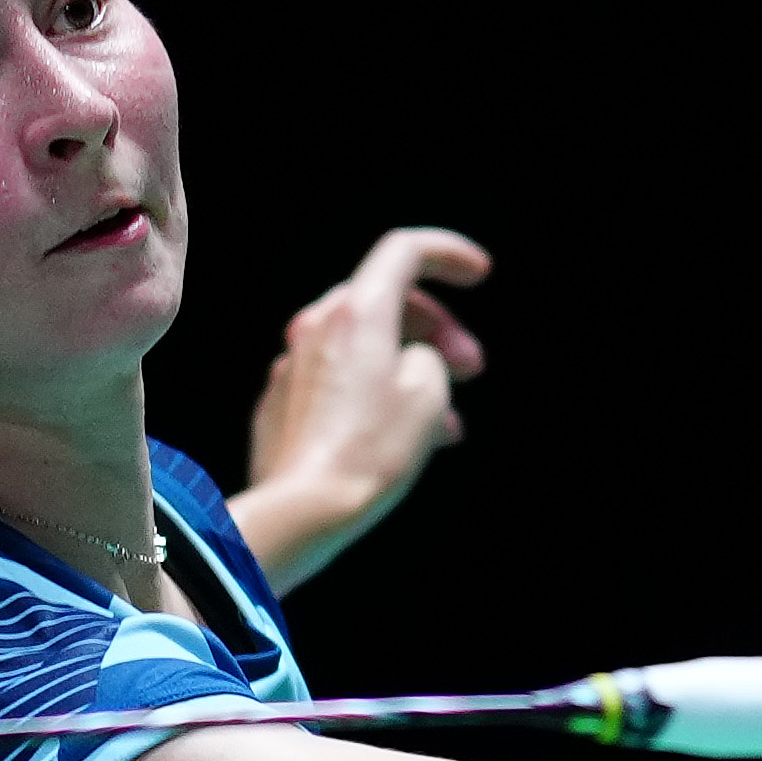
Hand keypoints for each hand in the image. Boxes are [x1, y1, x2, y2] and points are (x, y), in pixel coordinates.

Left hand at [228, 228, 490, 593]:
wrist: (301, 509)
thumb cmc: (369, 453)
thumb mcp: (428, 395)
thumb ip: (430, 358)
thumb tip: (414, 363)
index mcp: (357, 313)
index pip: (405, 251)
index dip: (449, 253)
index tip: (478, 274)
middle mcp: (317, 327)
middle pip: (385, 300)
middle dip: (436, 328)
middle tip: (470, 366)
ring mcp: (294, 363)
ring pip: (364, 345)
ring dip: (409, 367)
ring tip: (445, 417)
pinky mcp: (283, 400)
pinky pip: (339, 377)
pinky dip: (375, 391)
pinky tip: (399, 435)